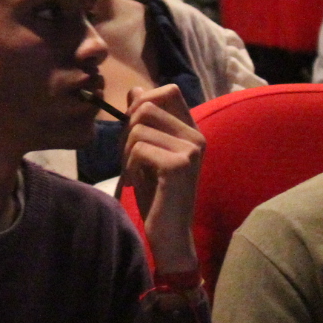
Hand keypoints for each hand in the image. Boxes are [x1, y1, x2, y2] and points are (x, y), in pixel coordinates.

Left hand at [118, 85, 203, 270]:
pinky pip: (139, 148)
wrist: (169, 233)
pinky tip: (138, 182)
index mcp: (191, 130)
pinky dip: (130, 165)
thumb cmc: (156, 194)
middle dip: (127, 130)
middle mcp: (196, 136)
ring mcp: (191, 149)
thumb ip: (143, 122)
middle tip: (129, 156)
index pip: (169, 90)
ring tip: (135, 172)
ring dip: (126, 151)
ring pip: (138, 128)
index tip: (132, 127)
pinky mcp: (179, 165)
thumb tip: (134, 90)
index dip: (142, 100)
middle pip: (147, 105)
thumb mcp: (147, 152)